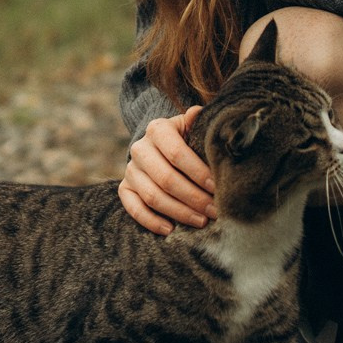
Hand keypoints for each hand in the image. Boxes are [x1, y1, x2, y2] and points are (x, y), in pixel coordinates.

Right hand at [118, 106, 214, 234]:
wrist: (162, 148)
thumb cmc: (187, 140)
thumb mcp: (193, 128)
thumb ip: (198, 123)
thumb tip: (196, 112)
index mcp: (157, 129)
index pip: (177, 153)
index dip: (198, 172)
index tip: (218, 187)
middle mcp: (140, 148)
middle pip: (166, 178)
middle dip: (193, 197)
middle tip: (215, 210)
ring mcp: (130, 169)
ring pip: (152, 196)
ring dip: (179, 212)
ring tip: (201, 221)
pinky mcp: (125, 188)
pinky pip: (133, 208)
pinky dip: (151, 221)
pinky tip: (171, 229)